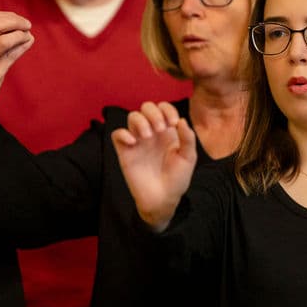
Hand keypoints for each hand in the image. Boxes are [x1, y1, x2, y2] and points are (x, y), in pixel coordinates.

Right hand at [0, 11, 33, 171]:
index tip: (19, 20)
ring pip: (4, 40)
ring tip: (28, 35)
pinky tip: (28, 43)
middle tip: (27, 25)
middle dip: (15, 21)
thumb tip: (17, 24)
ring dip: (21, 35)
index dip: (8, 16)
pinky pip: (11, 56)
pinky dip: (23, 46)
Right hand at [111, 101, 196, 231]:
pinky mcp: (125, 151)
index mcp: (168, 131)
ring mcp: (138, 141)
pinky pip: (117, 134)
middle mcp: (152, 133)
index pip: (164, 108)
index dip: (167, 109)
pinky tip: (134, 143)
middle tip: (160, 129)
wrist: (163, 199)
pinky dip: (123, 133)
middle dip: (153, 113)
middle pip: (146, 107)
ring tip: (148, 136)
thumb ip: (187, 138)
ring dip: (140, 121)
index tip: (173, 123)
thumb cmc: (177, 179)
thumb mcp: (188, 157)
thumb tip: (181, 121)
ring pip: (132, 117)